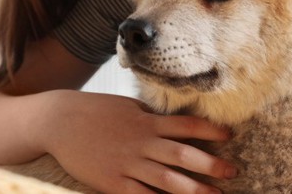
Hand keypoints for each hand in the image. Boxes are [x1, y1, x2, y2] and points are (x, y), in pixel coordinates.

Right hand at [39, 90, 234, 193]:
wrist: (59, 121)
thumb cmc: (96, 110)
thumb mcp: (128, 105)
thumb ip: (152, 117)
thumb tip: (176, 122)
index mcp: (147, 121)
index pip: (186, 125)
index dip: (210, 130)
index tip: (230, 135)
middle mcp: (141, 142)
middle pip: (182, 155)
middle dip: (210, 165)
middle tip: (232, 171)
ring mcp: (127, 164)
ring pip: (167, 181)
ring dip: (194, 190)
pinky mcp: (112, 183)